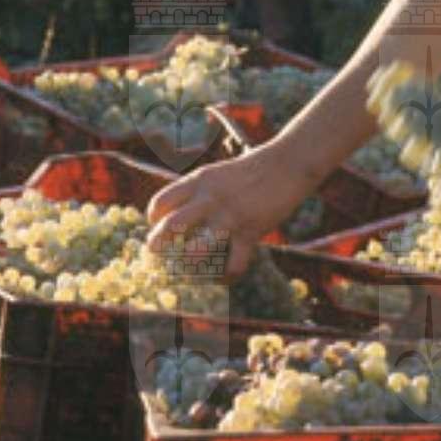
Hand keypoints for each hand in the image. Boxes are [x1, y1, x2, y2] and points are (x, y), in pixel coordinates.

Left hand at [144, 143, 316, 279]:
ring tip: (188, 267)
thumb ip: (197, 191)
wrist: (286, 164)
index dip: (154, 217)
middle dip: (158, 243)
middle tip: (155, 252)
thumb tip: (180, 212)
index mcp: (199, 181)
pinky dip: (228, 274)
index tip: (157, 226)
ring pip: (197, 249)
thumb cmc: (251, 170)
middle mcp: (210, 199)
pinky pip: (234, 262)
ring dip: (190, 262)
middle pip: (171, 225)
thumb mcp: (216, 173)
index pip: (162, 201)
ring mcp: (230, 216)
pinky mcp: (250, 231)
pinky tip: (225, 276)